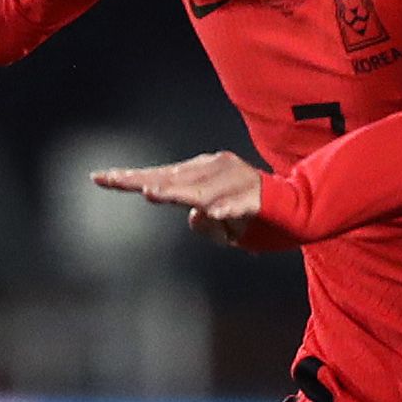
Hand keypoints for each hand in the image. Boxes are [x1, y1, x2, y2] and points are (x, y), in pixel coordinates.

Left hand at [91, 151, 278, 248]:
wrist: (303, 212)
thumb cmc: (257, 219)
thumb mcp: (224, 228)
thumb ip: (205, 223)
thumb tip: (195, 218)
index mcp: (202, 177)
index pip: (159, 176)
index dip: (130, 177)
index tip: (98, 177)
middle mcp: (215, 172)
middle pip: (172, 178)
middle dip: (145, 181)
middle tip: (115, 181)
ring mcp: (235, 182)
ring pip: (200, 189)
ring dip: (177, 192)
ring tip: (152, 195)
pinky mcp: (255, 197)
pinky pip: (236, 204)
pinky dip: (225, 209)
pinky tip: (212, 213)